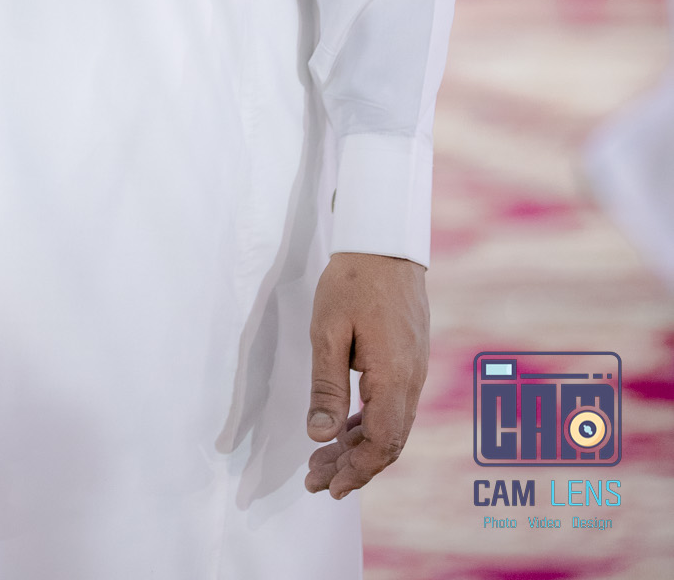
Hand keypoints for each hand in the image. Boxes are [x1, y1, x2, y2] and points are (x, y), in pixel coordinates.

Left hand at [304, 252, 428, 498]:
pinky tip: (345, 430)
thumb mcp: (328, 331)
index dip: (355, 470)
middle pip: (388, 442)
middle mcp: (412, 380)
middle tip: (316, 482)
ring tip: (323, 461)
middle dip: (353, 467)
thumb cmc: (353, 281)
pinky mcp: (409, 360)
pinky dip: (369, 424)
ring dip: (359, 447)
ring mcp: (414, 370)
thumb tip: (320, 437)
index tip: (328, 487)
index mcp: (394, 378)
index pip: (381, 443)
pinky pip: (393, 406)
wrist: (386, 242)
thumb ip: (326, 387)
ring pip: (391, 426)